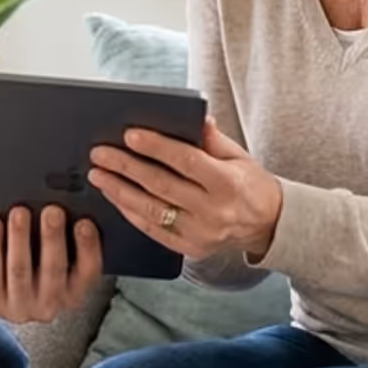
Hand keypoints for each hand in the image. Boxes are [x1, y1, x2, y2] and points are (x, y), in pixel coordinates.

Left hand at [0, 204, 105, 323]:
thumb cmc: (22, 257)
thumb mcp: (45, 250)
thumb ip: (58, 235)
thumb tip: (65, 201)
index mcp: (70, 290)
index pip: (87, 272)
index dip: (88, 248)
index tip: (85, 223)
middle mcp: (47, 304)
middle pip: (53, 270)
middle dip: (53, 237)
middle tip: (52, 211)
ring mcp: (17, 305)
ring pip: (20, 270)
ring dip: (21, 238)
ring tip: (19, 212)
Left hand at [87, 117, 282, 264]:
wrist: (268, 224)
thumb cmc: (250, 183)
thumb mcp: (239, 156)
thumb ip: (213, 140)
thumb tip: (196, 119)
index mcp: (227, 184)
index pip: (186, 162)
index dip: (156, 147)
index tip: (129, 135)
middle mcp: (214, 211)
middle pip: (162, 186)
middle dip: (126, 168)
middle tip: (100, 154)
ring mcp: (201, 234)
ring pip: (152, 211)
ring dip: (120, 192)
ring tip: (99, 176)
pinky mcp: (191, 249)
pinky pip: (154, 231)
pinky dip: (131, 213)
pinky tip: (115, 198)